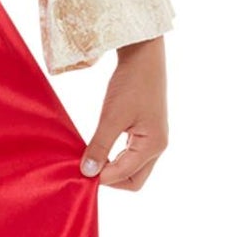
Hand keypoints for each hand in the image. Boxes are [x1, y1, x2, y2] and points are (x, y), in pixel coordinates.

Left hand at [79, 36, 167, 190]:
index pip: (125, 176)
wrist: (143, 56)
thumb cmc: (131, 83)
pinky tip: (99, 150)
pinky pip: (131, 155)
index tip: (78, 172)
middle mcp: (158, 147)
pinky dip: (115, 158)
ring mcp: (153, 139)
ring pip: (133, 169)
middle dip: (110, 179)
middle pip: (134, 180)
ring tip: (89, 160)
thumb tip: (87, 172)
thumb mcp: (111, 116)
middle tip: (86, 170)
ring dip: (112, 169)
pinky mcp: (146, 132)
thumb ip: (100, 146)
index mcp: (153, 146)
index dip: (101, 177)